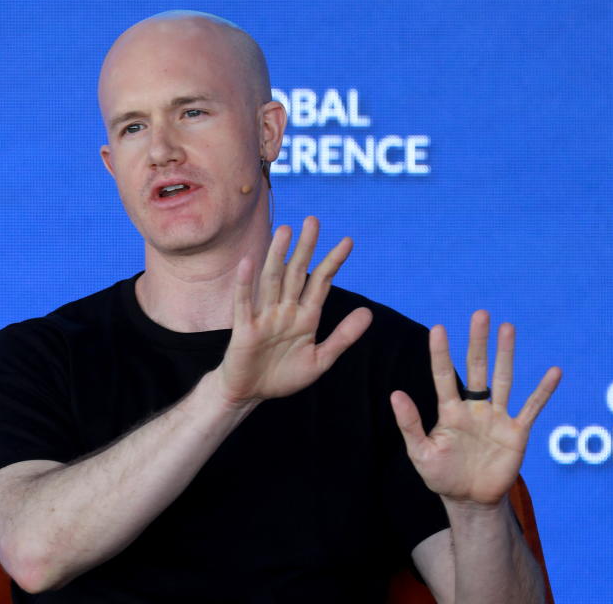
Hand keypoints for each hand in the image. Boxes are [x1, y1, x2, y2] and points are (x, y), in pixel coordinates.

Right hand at [218, 216, 372, 405]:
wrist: (250, 393)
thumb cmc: (283, 376)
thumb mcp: (320, 359)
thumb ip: (343, 336)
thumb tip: (368, 312)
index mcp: (306, 317)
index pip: (321, 283)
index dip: (333, 262)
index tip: (348, 241)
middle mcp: (285, 310)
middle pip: (297, 273)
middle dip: (305, 248)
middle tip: (313, 220)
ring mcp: (264, 317)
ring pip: (272, 281)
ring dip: (277, 256)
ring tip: (284, 231)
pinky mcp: (245, 330)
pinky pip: (244, 303)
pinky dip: (245, 284)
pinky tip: (248, 263)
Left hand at [390, 310, 560, 505]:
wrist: (470, 501)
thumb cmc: (442, 476)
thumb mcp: (421, 453)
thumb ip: (410, 424)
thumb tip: (395, 394)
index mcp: (450, 411)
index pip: (443, 376)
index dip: (441, 353)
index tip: (438, 328)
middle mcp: (474, 408)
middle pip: (476, 368)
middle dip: (478, 342)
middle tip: (480, 314)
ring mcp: (496, 418)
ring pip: (503, 379)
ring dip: (506, 354)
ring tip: (507, 327)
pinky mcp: (516, 433)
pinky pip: (532, 408)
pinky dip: (543, 391)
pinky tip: (554, 371)